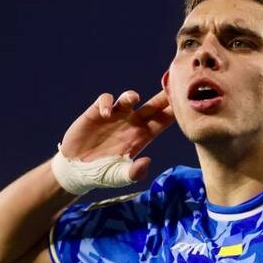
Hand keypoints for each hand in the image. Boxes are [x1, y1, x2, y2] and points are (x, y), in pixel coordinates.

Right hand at [59, 89, 174, 182]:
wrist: (78, 170)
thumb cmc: (102, 174)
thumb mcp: (120, 177)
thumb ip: (134, 172)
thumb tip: (148, 161)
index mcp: (142, 137)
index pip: (162, 121)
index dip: (173, 112)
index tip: (184, 103)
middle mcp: (131, 123)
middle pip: (152, 106)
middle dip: (162, 95)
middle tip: (172, 84)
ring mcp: (115, 116)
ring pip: (128, 98)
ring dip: (131, 96)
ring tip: (132, 99)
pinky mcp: (97, 112)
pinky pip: (105, 100)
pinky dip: (106, 103)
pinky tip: (105, 114)